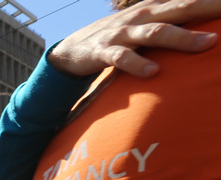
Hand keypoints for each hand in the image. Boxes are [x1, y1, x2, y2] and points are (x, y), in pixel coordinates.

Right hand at [49, 0, 220, 78]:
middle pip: (180, 9)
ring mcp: (123, 33)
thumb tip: (200, 20)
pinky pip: (123, 58)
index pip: (189, 1)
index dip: (212, 2)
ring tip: (208, 44)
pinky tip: (153, 73)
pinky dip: (138, 64)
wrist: (72, 48)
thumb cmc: (118, 36)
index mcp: (154, 7)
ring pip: (157, 32)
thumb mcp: (145, 22)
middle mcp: (141, 16)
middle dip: (209, 9)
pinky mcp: (104, 51)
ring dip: (183, 38)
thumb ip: (170, 19)